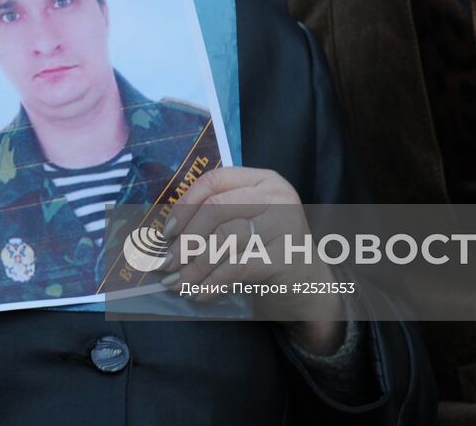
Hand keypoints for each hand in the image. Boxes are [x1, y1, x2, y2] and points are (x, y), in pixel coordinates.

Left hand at [159, 166, 345, 353]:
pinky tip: (199, 294)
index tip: (167, 232)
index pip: (214, 181)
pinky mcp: (286, 257)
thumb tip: (166, 236)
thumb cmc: (268, 253)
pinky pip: (236, 267)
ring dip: (194, 266)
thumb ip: (215, 220)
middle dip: (185, 239)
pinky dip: (212, 283)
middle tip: (167, 264)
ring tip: (178, 284)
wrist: (310, 287)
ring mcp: (285, 224)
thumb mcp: (244, 225)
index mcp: (263, 180)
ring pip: (224, 238)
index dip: (185, 205)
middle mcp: (277, 195)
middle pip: (216, 208)